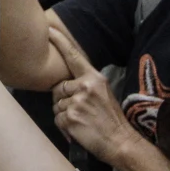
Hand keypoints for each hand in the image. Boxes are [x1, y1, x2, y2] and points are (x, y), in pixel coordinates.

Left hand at [48, 27, 137, 164]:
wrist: (121, 141)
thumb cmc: (111, 119)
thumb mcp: (103, 93)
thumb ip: (86, 84)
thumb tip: (66, 83)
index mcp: (94, 78)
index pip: (73, 56)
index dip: (59, 41)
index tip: (48, 29)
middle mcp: (85, 87)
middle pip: (58, 87)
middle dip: (62, 99)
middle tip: (79, 111)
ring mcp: (77, 102)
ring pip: (56, 105)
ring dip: (64, 114)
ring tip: (81, 121)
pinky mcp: (71, 117)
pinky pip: (57, 119)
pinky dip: (64, 126)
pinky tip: (78, 129)